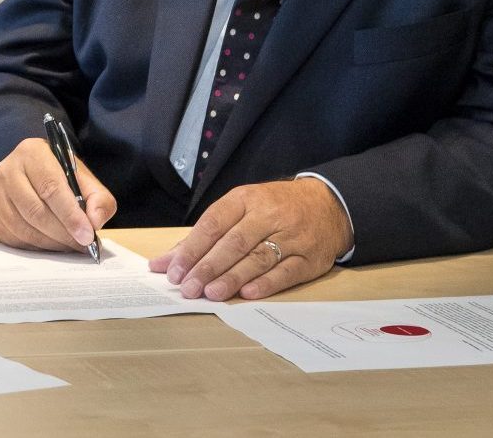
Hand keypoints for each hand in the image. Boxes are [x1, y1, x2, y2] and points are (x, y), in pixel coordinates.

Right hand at [0, 137, 115, 251]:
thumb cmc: (60, 176)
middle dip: (62, 233)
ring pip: (23, 228)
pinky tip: (52, 245)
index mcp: (32, 153)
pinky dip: (36, 248)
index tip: (87, 235)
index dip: (70, 215)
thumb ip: (98, 198)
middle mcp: (7, 170)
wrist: (31, 174)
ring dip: (50, 244)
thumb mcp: (84, 179)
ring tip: (70, 246)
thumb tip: (94, 222)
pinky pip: (13, 239)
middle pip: (35, 211)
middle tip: (82, 245)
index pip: (50, 187)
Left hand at [148, 178, 352, 300]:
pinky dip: (267, 283)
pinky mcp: (310, 258)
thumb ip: (203, 236)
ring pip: (258, 258)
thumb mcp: (240, 209)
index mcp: (246, 199)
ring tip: (211, 293)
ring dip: (232, 277)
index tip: (172, 270)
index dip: (192, 248)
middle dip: (208, 267)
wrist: (329, 204)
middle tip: (188, 288)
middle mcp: (269, 215)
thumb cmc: (274, 208)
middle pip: (234, 242)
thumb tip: (163, 262)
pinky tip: (247, 294)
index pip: (213, 224)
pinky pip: (287, 271)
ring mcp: (292, 236)